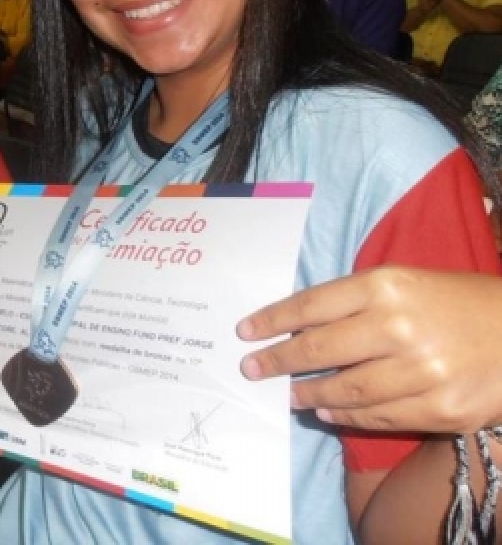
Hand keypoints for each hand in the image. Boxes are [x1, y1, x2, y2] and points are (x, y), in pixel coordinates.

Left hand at [237, 266, 501, 433]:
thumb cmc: (454, 300)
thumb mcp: (403, 282)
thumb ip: (354, 301)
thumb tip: (298, 325)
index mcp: (385, 286)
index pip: (311, 305)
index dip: (272, 321)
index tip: (244, 332)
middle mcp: (398, 327)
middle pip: (319, 349)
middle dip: (277, 361)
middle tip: (251, 369)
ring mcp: (422, 372)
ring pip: (346, 389)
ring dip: (309, 393)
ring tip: (288, 394)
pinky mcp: (442, 409)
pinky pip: (380, 416)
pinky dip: (348, 415)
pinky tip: (327, 411)